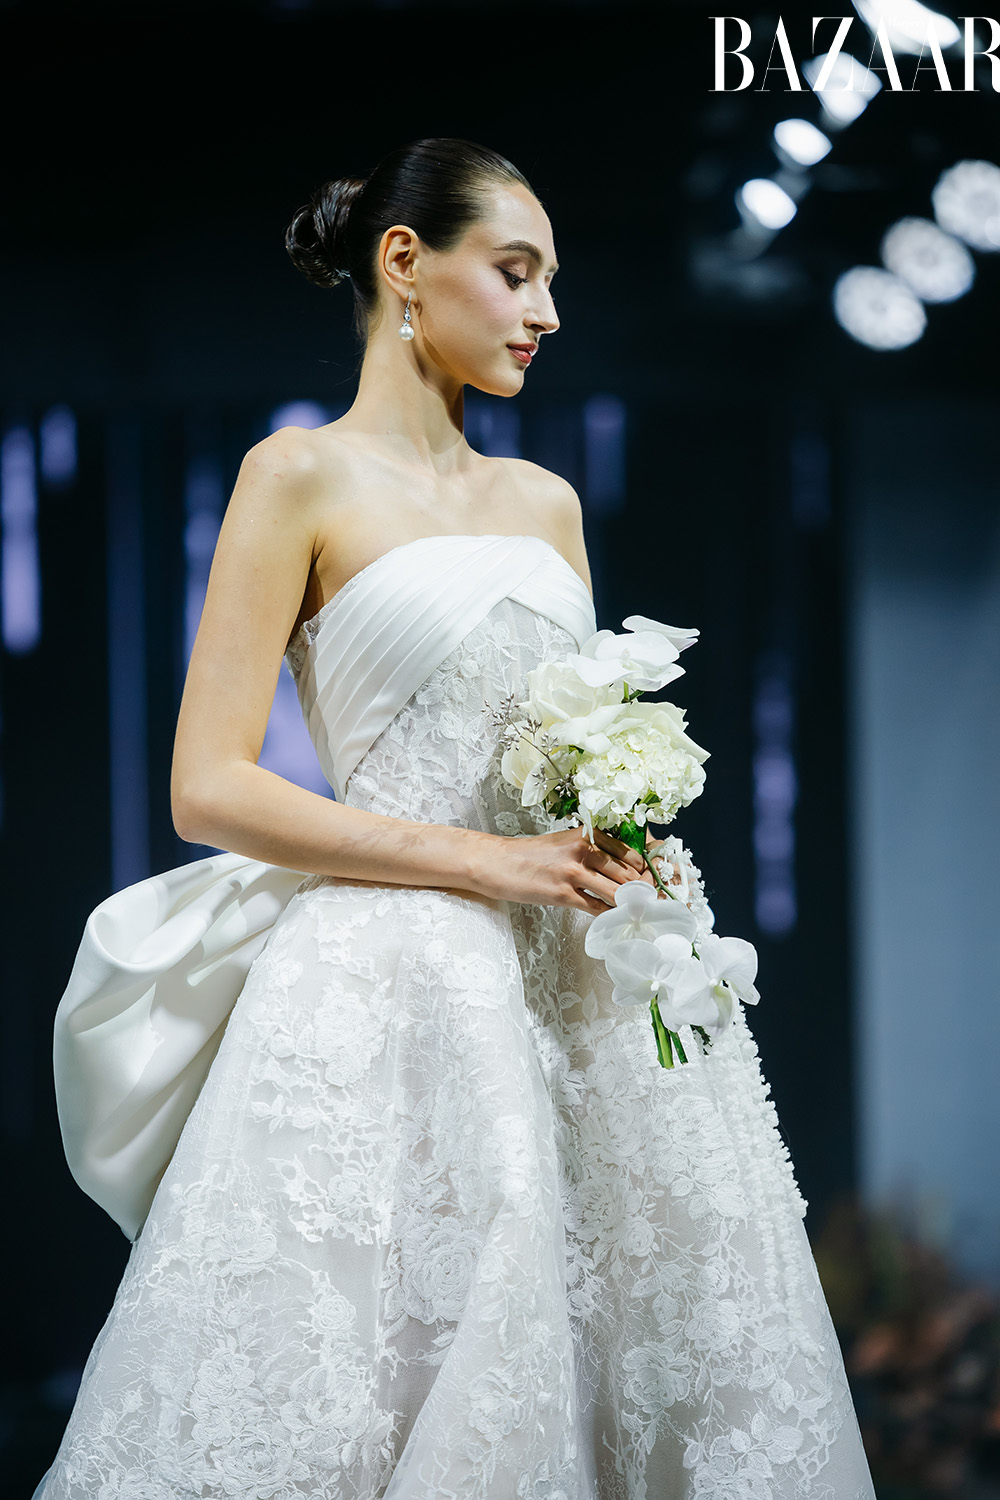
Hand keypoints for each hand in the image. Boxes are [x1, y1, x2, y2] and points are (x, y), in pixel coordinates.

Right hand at [471, 825, 647, 914]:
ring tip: (636, 913)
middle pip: (628, 873)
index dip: (646, 871)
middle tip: (649, 903)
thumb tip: (622, 869)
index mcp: (587, 834)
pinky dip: (610, 915)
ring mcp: (574, 872)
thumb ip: (593, 850)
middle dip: (642, 890)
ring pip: (616, 891)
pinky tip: (615, 920)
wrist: (498, 863)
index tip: (651, 883)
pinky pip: (597, 908)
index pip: (631, 853)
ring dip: (629, 905)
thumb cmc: (531, 855)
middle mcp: (584, 850)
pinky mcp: (563, 894)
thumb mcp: (565, 842)